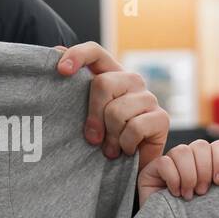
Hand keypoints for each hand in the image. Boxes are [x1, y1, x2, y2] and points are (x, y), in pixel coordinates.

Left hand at [55, 42, 169, 166]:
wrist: (130, 167)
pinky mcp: (162, 117)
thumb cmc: (104, 138)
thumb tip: (56, 50)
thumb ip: (74, 86)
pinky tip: (126, 150)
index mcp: (111, 74)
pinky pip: (135, 128)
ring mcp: (149, 98)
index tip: (61, 71)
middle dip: (93, 115)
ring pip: (117, 111)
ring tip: (111, 148)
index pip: (95, 52)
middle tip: (91, 138)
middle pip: (103, 83)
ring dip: (111, 137)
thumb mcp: (85, 113)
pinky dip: (125, 144)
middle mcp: (132, 81)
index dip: (78, 55)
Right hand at [138, 139, 218, 205]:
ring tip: (189, 195)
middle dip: (205, 170)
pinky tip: (174, 193)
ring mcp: (169, 162)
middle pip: (201, 146)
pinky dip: (173, 179)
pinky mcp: (151, 169)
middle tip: (202, 192)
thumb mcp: (215, 199)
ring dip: (189, 176)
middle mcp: (189, 158)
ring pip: (182, 151)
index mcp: (207, 162)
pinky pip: (165, 162)